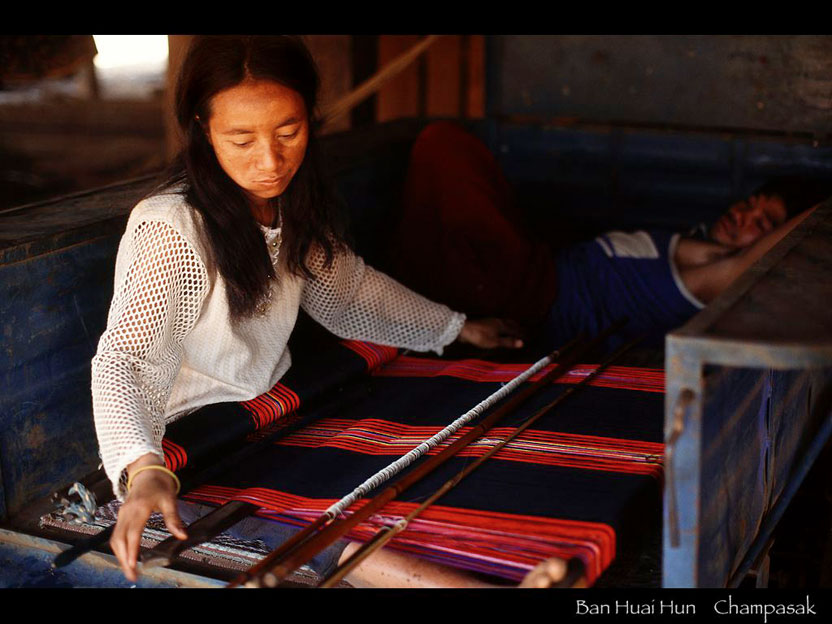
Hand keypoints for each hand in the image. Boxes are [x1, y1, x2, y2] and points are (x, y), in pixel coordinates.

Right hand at [110, 453, 186, 581]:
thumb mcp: (170, 499)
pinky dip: (120, 548)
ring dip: (120, 556)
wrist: (147, 471)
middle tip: (132, 576)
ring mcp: (121, 514)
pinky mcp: (121, 516)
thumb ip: (174, 518)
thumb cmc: (160, 484)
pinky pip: (116, 534)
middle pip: (120, 540)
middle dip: (124, 560)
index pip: (133, 533)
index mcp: (139, 508)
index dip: (132, 550)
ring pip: (115, 539)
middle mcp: (127, 512)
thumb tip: (182, 536)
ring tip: (129, 570)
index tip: (133, 565)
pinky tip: (126, 557)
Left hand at [457, 318, 523, 349]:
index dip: (522, 334)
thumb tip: (522, 343)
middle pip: (511, 323)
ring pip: (504, 322)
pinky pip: (498, 324)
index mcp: (502, 325)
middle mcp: (498, 321)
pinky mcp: (485, 323)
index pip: (515, 330)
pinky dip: (503, 326)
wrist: (464, 329)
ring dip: (510, 325)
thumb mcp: (495, 342)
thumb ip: (508, 342)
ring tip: (513, 327)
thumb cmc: (480, 336)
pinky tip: (499, 328)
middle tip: (524, 330)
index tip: (529, 336)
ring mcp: (491, 321)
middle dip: (518, 327)